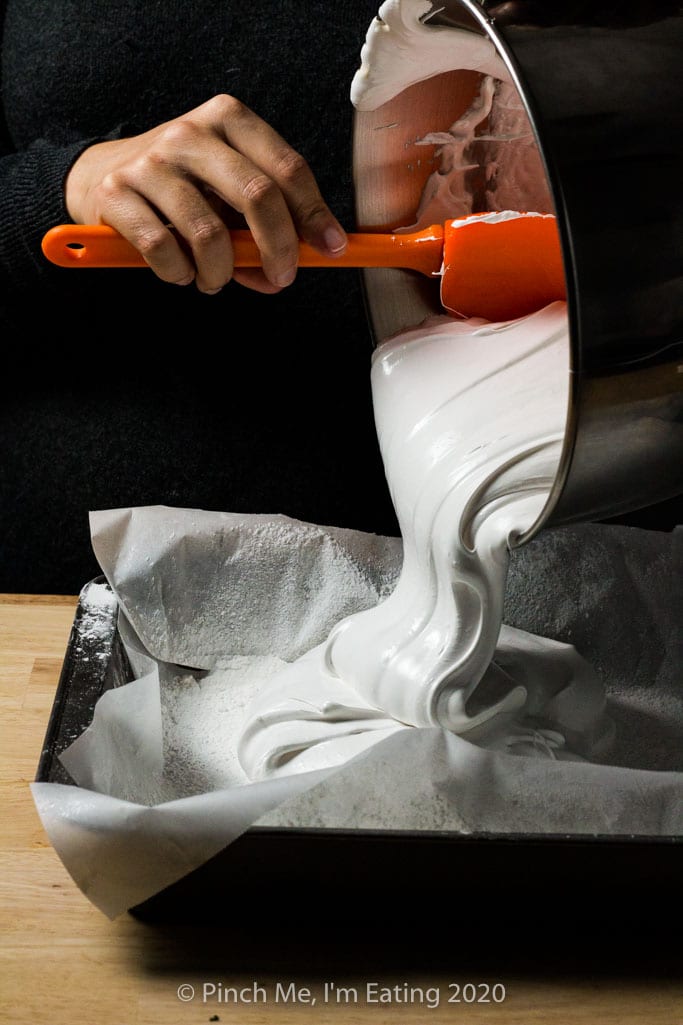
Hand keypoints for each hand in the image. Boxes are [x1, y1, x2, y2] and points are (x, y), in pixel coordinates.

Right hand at [64, 94, 347, 293]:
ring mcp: (150, 161)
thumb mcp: (227, 193)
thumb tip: (288, 273)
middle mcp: (190, 132)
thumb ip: (262, 227)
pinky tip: (180, 271)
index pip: (287, 168)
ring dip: (220, 273)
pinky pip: (163, 249)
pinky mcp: (115, 192)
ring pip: (208, 233)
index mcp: (229, 120)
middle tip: (282, 278)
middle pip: (258, 195)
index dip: (315, 214)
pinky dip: (179, 274)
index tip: (332, 248)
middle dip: (280, 248)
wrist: (99, 177)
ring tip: (213, 279)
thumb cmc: (181, 190)